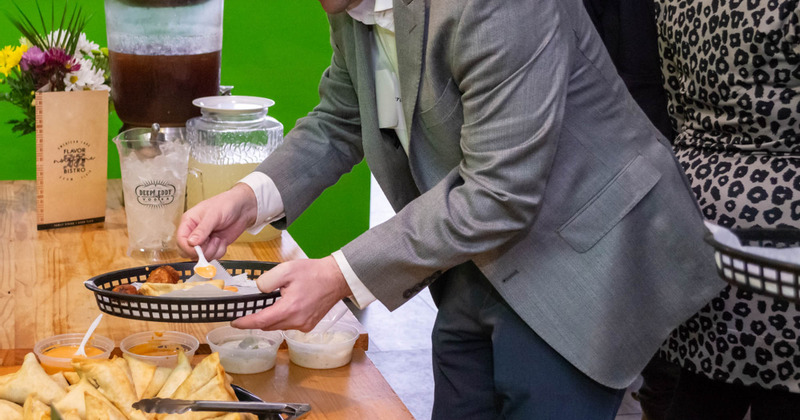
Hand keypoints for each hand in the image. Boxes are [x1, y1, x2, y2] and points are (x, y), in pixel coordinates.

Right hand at [177, 183, 257, 259]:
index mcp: (189, 222)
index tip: (199, 249)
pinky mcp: (214, 246)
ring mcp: (204, 241)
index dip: (188, 248)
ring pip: (201, 256)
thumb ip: (202, 229)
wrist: (243, 209)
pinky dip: (219, 252)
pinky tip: (222, 241)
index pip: (181, 240)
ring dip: (212, 251)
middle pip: (187, 252)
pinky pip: (212, 256)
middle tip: (212, 242)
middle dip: (201, 252)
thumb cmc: (226, 205)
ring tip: (219, 239)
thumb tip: (191, 242)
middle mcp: (194, 233)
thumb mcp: (213, 215)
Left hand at [231, 256, 352, 331]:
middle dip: (258, 319)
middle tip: (249, 310)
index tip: (235, 322)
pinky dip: (283, 318)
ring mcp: (304, 325)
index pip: (261, 321)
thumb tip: (260, 291)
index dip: (246, 323)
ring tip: (272, 303)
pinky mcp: (309, 325)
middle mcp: (296, 321)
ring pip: (279, 326)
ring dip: (272, 318)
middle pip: (269, 325)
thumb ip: (267, 281)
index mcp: (289, 308)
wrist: (337, 278)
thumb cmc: (314, 272)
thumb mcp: (286, 269)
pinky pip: (289, 324)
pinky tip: (287, 305)